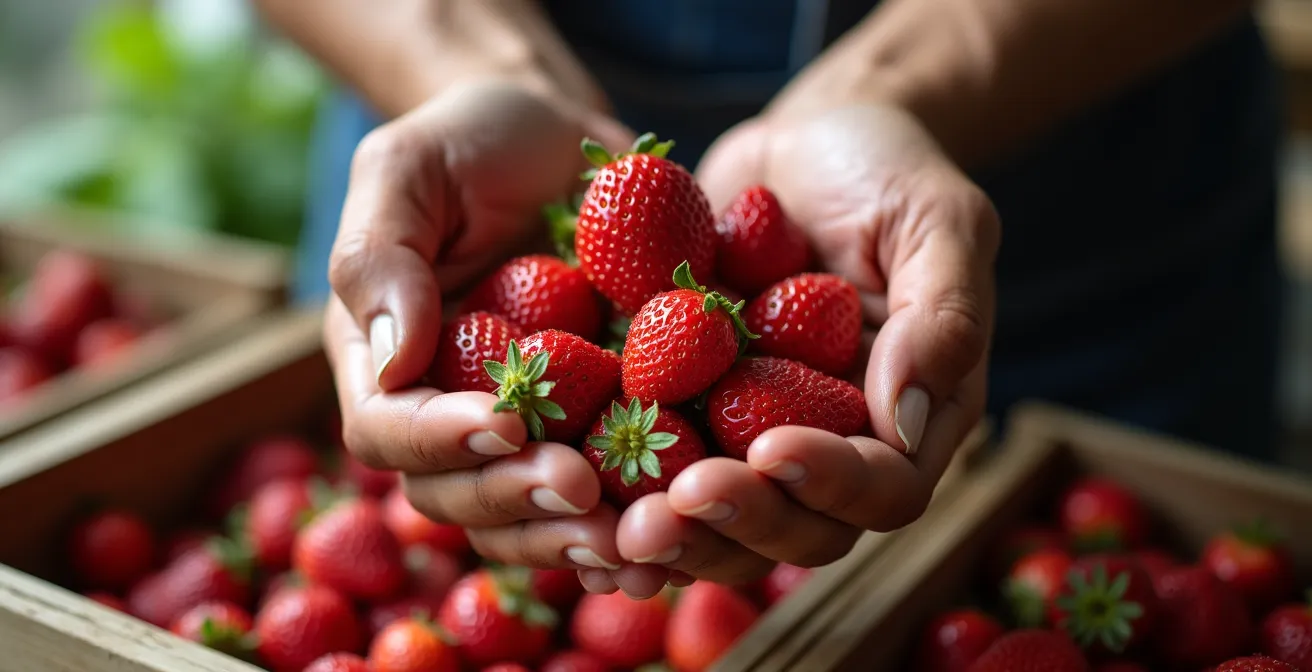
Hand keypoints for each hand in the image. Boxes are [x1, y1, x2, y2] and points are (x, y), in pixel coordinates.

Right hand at [324, 80, 669, 596]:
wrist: (562, 142)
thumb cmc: (471, 143)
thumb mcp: (406, 167)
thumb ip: (378, 254)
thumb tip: (391, 358)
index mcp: (388, 361)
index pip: (389, 428)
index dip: (438, 440)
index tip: (504, 422)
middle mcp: (451, 412)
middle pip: (458, 494)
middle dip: (516, 500)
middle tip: (580, 489)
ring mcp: (528, 431)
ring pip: (529, 520)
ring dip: (576, 539)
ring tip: (635, 539)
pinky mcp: (597, 429)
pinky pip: (607, 501)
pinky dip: (635, 527)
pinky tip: (679, 540)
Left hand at [614, 105, 999, 583]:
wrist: (798, 144)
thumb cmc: (883, 170)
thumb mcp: (937, 219)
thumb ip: (942, 317)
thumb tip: (903, 420)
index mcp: (906, 417)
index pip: (883, 488)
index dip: (830, 484)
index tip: (771, 447)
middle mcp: (831, 444)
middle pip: (798, 529)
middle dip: (738, 523)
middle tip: (675, 503)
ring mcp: (753, 434)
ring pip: (723, 524)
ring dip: (677, 534)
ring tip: (619, 522)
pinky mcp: (688, 413)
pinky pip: (655, 474)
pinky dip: (619, 498)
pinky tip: (571, 489)